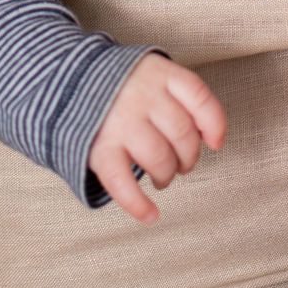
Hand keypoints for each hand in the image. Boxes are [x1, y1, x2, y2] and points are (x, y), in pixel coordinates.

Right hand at [88, 52, 226, 223]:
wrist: (71, 80)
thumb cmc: (125, 85)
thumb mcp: (153, 74)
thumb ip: (180, 96)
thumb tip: (213, 137)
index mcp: (160, 72)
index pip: (199, 97)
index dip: (214, 124)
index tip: (216, 143)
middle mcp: (142, 94)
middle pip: (182, 133)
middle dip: (189, 157)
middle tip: (182, 164)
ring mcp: (120, 120)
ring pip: (159, 158)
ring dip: (167, 175)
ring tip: (161, 177)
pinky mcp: (99, 147)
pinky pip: (122, 181)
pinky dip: (138, 204)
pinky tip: (150, 214)